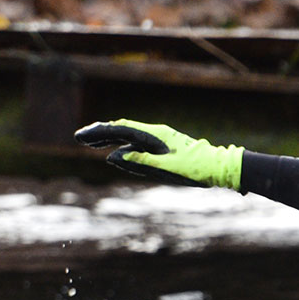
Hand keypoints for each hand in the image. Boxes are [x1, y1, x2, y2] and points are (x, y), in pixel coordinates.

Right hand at [74, 119, 243, 189]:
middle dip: (100, 133)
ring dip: (109, 138)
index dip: (100, 132)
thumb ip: (141, 162)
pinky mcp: (163, 148)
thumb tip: (115, 156)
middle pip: (123, 130)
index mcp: (156, 136)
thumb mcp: (167, 168)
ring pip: (129, 136)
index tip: (82, 136)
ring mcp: (160, 141)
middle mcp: (156, 134)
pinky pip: (138, 145)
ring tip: (90, 141)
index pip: (122, 130)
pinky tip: (114, 151)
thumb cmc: (196, 169)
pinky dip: (123, 146)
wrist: (219, 167)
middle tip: (79, 137)